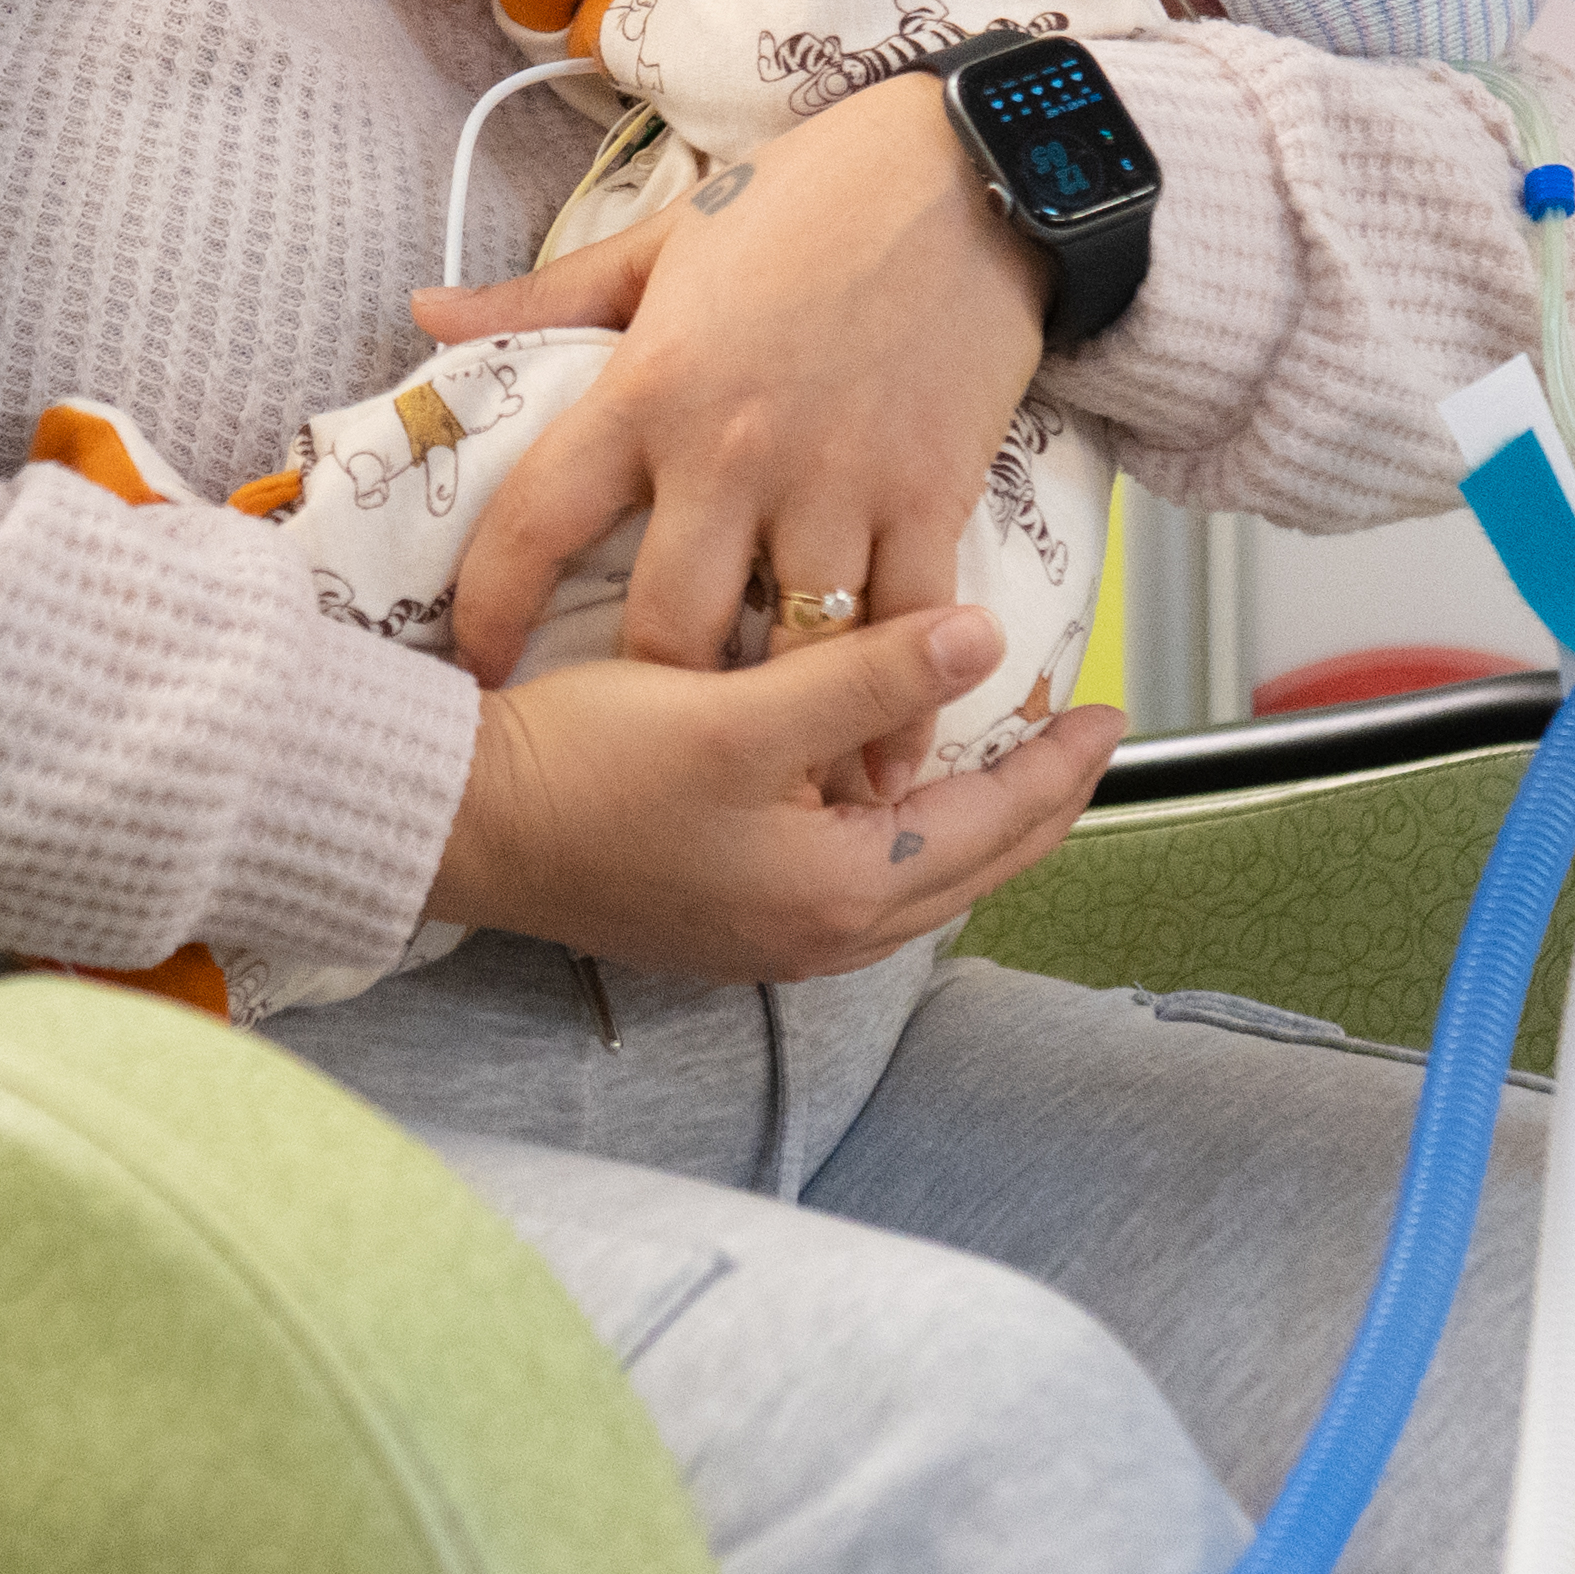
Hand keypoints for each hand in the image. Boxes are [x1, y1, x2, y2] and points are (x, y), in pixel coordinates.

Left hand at [415, 74, 1043, 794]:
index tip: (476, 665)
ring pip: (792, 652)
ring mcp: (838, 481)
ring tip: (762, 783)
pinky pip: (906, 633)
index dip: (492, 609)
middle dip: (651, 700)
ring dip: (783, 729)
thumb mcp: (660, 238)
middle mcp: (734, 450)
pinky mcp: (931, 494)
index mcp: (649, 386)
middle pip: (670, 628)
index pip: (537, 520)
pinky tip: (880, 764)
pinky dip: (898, 711)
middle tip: (638, 743)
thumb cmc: (810, 197)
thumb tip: (426, 314)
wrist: (967, 169)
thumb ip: (543, 299)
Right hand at [420, 603, 1132, 980]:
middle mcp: (815, 933)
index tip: (1112, 711)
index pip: (993, 826)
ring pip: (915, 878)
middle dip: (1035, 803)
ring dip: (970, 821)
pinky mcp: (726, 918)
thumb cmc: (589, 768)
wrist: (462, 825)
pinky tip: (887, 786)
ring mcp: (768, 935)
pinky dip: (900, 833)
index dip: (1059, 764)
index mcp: (838, 891)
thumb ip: (868, 677)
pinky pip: (856, 880)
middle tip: (1079, 739)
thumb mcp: (740, 711)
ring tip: (1004, 758)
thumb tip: (985, 639)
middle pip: (968, 868)